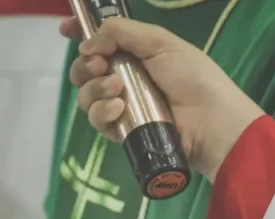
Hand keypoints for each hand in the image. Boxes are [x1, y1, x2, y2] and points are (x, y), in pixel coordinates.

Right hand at [60, 17, 263, 182]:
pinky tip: (118, 109)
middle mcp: (126, 78)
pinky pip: (98, 120)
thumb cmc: (192, 77)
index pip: (102, 41)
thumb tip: (88, 43)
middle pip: (86, 70)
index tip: (66, 29)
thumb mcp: (160, 42)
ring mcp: (123, 106)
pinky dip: (102, 113)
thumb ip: (122, 33)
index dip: (82, 34)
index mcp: (137, 53)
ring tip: (117, 90)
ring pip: (87, 96)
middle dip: (85, 65)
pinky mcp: (123, 132)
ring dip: (95, 90)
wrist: (209, 122)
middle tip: (99, 65)